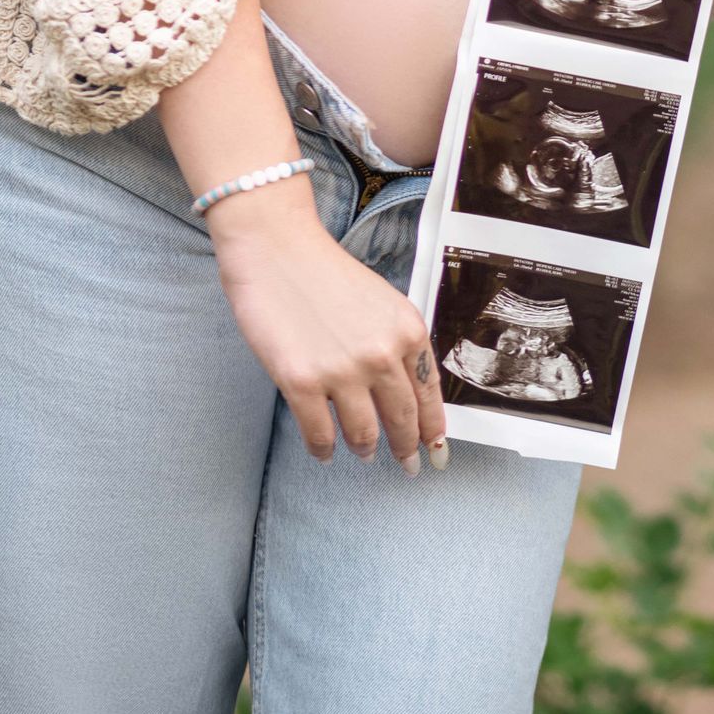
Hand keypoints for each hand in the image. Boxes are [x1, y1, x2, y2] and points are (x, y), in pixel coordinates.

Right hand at [207, 180, 445, 470]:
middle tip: (406, 464)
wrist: (277, 250)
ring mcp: (341, 371)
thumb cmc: (326, 273)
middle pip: (402, 419)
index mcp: (407, 330)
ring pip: (364, 434)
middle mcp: (381, 354)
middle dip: (406, 448)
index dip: (433, 428)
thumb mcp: (382, 302)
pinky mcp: (301, 383)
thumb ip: (398, 343)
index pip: (429, 393)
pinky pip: (320, 435)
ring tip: (362, 450)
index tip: (436, 451)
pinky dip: (323, 449)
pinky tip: (324, 449)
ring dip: (364, 448)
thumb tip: (407, 392)